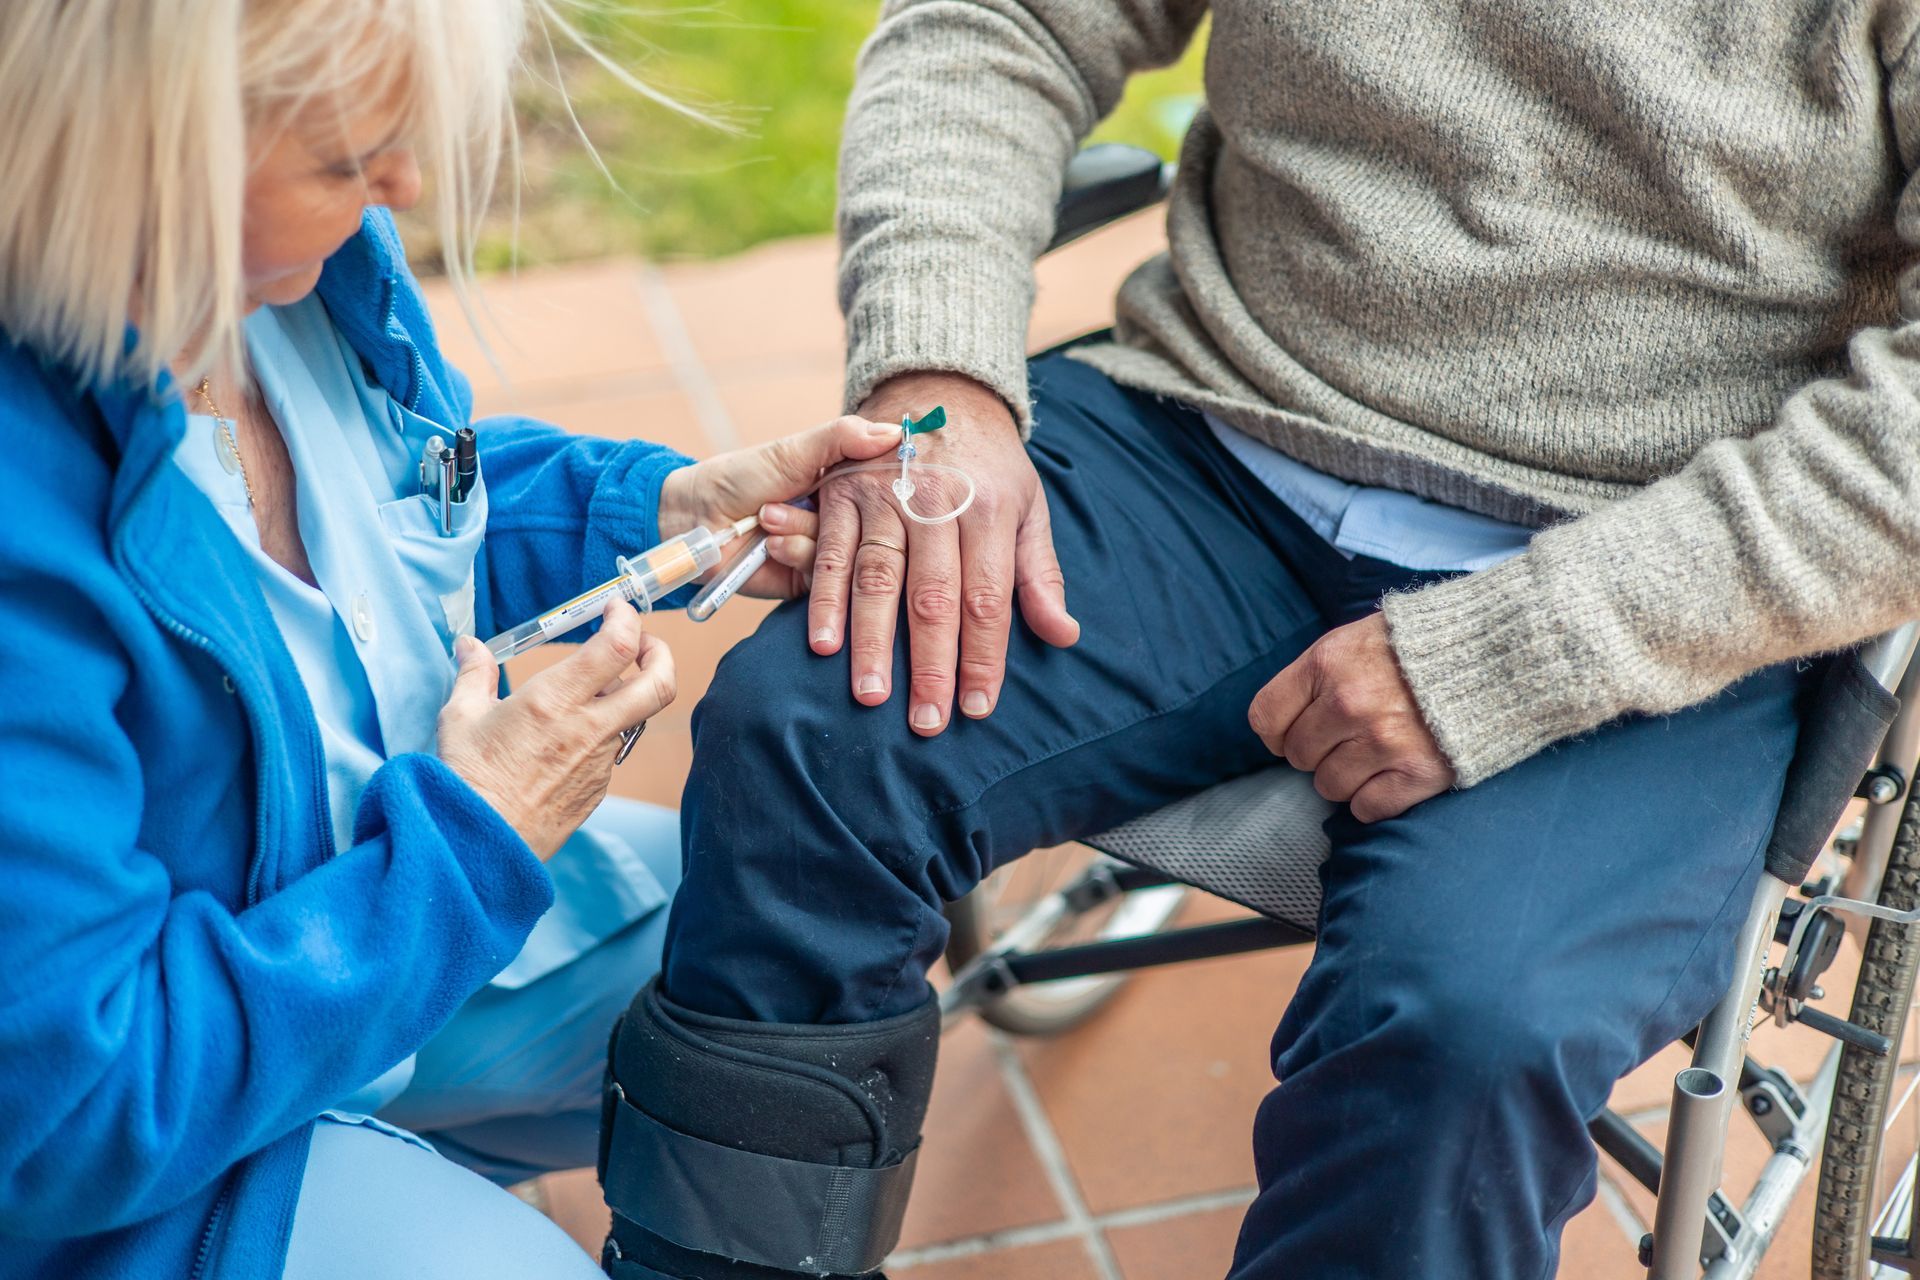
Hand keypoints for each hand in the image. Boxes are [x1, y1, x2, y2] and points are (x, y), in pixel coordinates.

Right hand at [437, 602, 675, 858]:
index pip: (617, 646)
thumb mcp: (460, 717)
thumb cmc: (466, 780)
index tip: (616, 608)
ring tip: (590, 691)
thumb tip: (468, 645)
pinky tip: (567, 738)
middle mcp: (588, 728)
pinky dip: (601, 733)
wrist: (479, 846)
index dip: (627, 619)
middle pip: (658, 683)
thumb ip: (473, 673)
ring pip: (633, 717)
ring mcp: (600, 761)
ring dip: (623, 696)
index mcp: (555, 701)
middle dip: (660, 654)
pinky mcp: (599, 788)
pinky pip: (611, 750)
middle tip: (644, 644)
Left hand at [656, 415, 905, 599]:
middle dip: (841, 513)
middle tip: (803, 496)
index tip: (878, 478)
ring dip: (803, 531)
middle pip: (871, 526)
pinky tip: (771, 543)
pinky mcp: (809, 582)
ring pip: (846, 550)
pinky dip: (796, 553)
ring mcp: (827, 554)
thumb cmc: (740, 477)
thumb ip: (841, 439)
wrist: (696, 519)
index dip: (881, 484)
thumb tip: (897, 431)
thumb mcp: (792, 451)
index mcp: (844, 486)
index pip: (881, 488)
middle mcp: (842, 521)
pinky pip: (823, 575)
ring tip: (768, 516)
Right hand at [811, 371, 1078, 736]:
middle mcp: (935, 502)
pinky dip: (824, 600)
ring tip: (871, 695)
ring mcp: (884, 496)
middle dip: (929, 665)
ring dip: (871, 642)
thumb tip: (1064, 635)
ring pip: (878, 579)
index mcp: (988, 511)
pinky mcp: (842, 493)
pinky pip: (832, 554)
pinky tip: (822, 644)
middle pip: (932, 597)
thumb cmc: (990, 467)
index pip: (986, 599)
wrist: (940, 392)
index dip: (982, 658)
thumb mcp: (1029, 509)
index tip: (978, 708)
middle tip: (925, 722)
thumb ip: (1039, 575)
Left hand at [1248, 614, 1454, 822]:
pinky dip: (1376, 799)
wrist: (1496, 654)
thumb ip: (1317, 675)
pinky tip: (1394, 775)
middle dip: (1319, 752)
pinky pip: (1366, 809)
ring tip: (1378, 752)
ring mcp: (1381, 741)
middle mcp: (1347, 704)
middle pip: (1298, 756)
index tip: (1295, 733)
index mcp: (1326, 664)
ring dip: (1348, 777)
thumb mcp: (1356, 639)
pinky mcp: (1416, 773)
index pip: (1266, 718)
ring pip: (1329, 787)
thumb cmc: (1418, 646)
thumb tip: (1282, 722)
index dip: (1277, 733)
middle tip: (1351, 737)